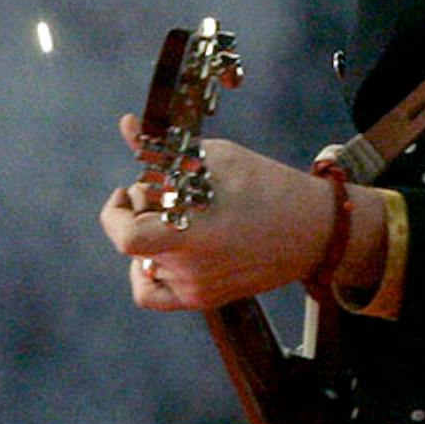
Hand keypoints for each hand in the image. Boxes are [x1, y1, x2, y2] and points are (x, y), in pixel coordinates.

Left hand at [101, 114, 336, 312]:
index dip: (115, 212)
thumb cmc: (262, 184)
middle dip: (142, 209)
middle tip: (171, 191)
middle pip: (135, 238)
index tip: (127, 190)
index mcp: (191, 233)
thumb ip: (162, 149)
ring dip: (151, 233)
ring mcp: (196, 288)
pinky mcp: (203, 298)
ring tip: (182, 214)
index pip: (124, 236)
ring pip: (143, 259)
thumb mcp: (212, 156)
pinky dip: (146, 272)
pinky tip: (159, 251)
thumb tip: (126, 124)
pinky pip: (153, 294)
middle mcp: (189, 268)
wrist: (309, 228)